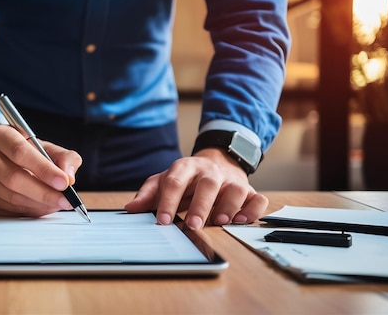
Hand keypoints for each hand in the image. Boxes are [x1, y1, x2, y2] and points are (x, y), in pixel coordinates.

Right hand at [0, 124, 81, 216]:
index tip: (64, 182)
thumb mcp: (44, 145)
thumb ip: (63, 156)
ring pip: (11, 197)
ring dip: (39, 204)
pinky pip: (7, 210)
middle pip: (14, 178)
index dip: (43, 169)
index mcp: (1, 135)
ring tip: (57, 203)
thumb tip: (69, 176)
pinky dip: (29, 211)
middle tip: (65, 199)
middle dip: (44, 192)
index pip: (20, 152)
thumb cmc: (23, 150)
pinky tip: (41, 207)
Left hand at [124, 148, 267, 229]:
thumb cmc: (187, 177)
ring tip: (219, 221)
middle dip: (200, 205)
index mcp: (186, 167)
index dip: (168, 201)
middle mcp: (210, 172)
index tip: (162, 220)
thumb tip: (131, 208)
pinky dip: (252, 210)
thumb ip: (148, 194)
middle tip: (192, 225)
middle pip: (207, 184)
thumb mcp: (164, 180)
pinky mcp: (248, 190)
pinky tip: (242, 221)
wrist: (217, 161)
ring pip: (235, 189)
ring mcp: (231, 180)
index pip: (175, 181)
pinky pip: (256, 198)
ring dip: (228, 206)